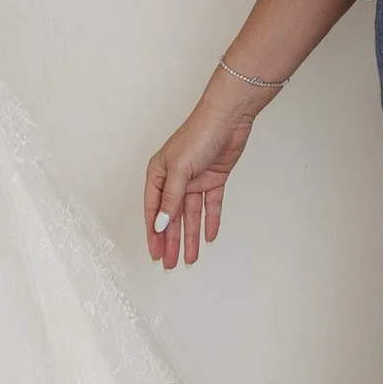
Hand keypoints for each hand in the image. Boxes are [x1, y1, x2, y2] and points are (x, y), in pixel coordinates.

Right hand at [143, 78, 265, 269]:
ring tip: (190, 259)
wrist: (228, 118)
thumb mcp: (180, 170)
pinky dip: (210, 220)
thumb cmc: (198, 134)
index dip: (154, 235)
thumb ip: (171, 200)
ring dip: (191, 236)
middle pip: (172, 217)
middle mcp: (174, 179)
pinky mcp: (213, 179)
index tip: (155, 255)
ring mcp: (194, 180)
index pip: (154, 211)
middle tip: (171, 265)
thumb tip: (162, 225)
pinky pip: (211, 205)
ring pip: (191, 215)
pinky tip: (209, 238)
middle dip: (172, 242)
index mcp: (159, 174)